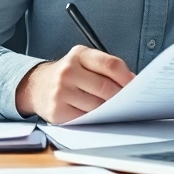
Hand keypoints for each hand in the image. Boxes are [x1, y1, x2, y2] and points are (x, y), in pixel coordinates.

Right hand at [15, 45, 134, 123]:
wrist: (37, 86)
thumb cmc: (69, 75)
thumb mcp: (84, 62)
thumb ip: (107, 68)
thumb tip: (132, 82)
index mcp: (79, 54)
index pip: (110, 65)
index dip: (127, 78)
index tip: (135, 86)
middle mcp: (68, 71)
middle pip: (105, 87)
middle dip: (120, 97)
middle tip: (128, 102)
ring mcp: (61, 91)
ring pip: (97, 106)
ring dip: (108, 110)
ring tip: (112, 109)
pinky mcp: (57, 111)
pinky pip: (85, 118)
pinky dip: (95, 119)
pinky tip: (96, 115)